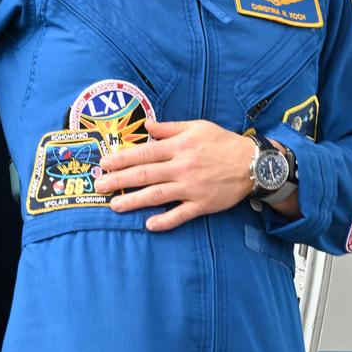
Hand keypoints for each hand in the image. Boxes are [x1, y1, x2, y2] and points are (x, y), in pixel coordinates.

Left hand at [94, 120, 253, 231]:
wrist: (252, 163)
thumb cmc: (222, 143)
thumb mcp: (197, 127)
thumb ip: (170, 127)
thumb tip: (147, 126)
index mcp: (179, 146)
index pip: (144, 153)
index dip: (122, 158)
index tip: (104, 163)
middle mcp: (182, 167)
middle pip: (145, 174)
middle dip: (119, 181)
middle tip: (99, 186)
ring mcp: (191, 187)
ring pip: (157, 195)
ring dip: (134, 201)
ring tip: (115, 206)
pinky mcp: (202, 204)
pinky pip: (181, 215)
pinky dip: (165, 221)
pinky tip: (149, 225)